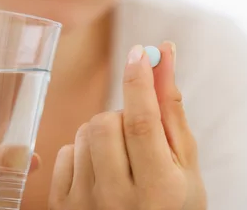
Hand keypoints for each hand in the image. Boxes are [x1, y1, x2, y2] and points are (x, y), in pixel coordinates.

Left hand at [49, 42, 206, 209]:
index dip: (139, 82)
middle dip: (122, 115)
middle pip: (106, 123)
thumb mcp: (184, 162)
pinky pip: (66, 151)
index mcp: (159, 190)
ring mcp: (86, 206)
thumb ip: (171, 109)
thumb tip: (164, 55)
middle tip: (137, 134)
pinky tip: (101, 171)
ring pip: (84, 133)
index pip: (142, 123)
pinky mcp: (62, 208)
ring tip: (122, 157)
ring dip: (104, 133)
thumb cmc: (173, 200)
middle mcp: (118, 201)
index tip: (139, 52)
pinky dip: (83, 151)